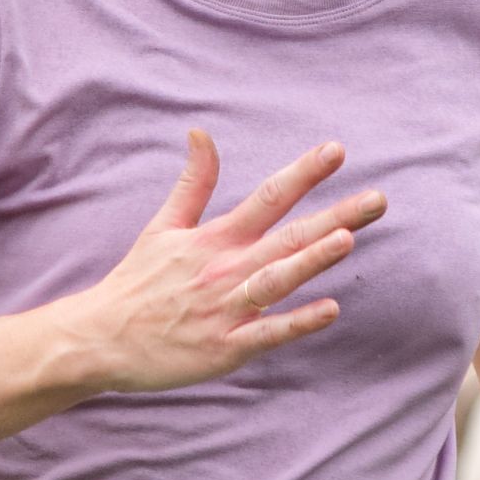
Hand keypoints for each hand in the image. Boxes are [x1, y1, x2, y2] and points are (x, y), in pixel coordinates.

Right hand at [64, 132, 386, 393]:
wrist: (100, 338)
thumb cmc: (138, 282)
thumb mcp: (163, 225)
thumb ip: (193, 181)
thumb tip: (201, 131)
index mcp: (215, 238)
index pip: (267, 196)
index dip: (304, 172)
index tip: (338, 149)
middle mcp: (225, 268)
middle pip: (288, 236)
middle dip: (335, 216)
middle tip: (379, 199)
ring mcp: (226, 308)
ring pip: (277, 279)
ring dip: (311, 259)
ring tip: (348, 239)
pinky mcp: (223, 348)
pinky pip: (266, 334)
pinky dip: (296, 322)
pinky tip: (329, 310)